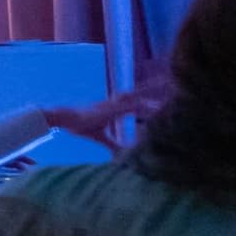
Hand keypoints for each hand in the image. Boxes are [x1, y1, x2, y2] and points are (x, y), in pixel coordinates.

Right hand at [42, 86, 164, 144]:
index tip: (164, 91)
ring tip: (171, 87)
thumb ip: (113, 144)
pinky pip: (134, 107)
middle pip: (140, 92)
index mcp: (115, 107)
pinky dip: (146, 107)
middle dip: (155, 86)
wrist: (64, 117)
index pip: (136, 99)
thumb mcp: (100, 136)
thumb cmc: (79, 125)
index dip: (149, 95)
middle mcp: (117, 102)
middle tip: (172, 80)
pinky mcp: (112, 109)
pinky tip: (159, 108)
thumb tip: (122, 155)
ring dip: (155, 92)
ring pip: (140, 97)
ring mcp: (116, 104)